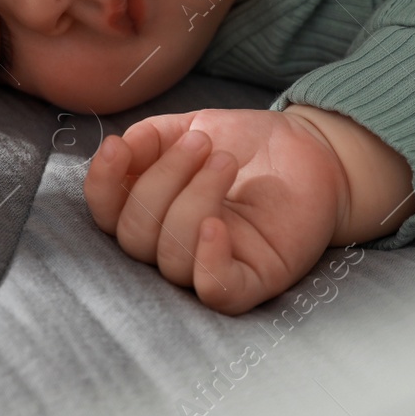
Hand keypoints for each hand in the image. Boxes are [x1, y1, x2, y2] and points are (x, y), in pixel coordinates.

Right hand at [82, 107, 348, 314]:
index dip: (103, 186)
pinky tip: (216, 225)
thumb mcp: (192, 126)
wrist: (311, 150)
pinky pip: (216, 290)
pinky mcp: (252, 281)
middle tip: (202, 142)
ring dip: (193, 201)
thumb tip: (120, 148)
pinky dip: (208, 262)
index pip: (108, 215)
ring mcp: (211, 266)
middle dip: (162, 182)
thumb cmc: (248, 144)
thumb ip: (151, 138)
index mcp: (152, 212)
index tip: (119, 148)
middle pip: (136, 237)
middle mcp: (173, 246)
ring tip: (224, 160)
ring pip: (172, 257)